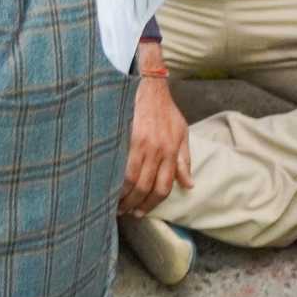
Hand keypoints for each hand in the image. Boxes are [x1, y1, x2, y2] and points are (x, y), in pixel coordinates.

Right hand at [120, 62, 193, 216]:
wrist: (148, 84)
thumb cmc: (165, 109)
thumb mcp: (181, 133)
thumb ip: (184, 160)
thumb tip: (189, 185)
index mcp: (171, 151)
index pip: (164, 186)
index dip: (153, 203)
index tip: (143, 211)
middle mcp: (158, 150)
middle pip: (147, 187)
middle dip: (136, 204)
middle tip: (127, 212)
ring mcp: (141, 144)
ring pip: (132, 180)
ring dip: (123, 196)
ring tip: (116, 204)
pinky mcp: (126, 136)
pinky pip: (119, 164)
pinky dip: (114, 179)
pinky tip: (108, 186)